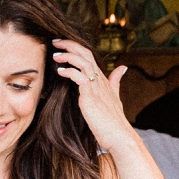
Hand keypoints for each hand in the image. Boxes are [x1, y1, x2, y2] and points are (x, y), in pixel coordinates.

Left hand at [51, 37, 131, 153]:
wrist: (120, 137)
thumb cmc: (114, 121)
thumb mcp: (115, 98)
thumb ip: (116, 81)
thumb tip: (123, 68)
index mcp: (103, 79)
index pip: (89, 56)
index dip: (76, 47)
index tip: (62, 45)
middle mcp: (100, 80)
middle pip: (85, 54)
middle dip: (69, 45)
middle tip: (55, 41)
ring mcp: (96, 88)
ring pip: (83, 62)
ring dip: (68, 56)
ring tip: (55, 55)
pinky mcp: (91, 97)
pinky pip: (80, 78)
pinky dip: (69, 72)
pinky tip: (60, 71)